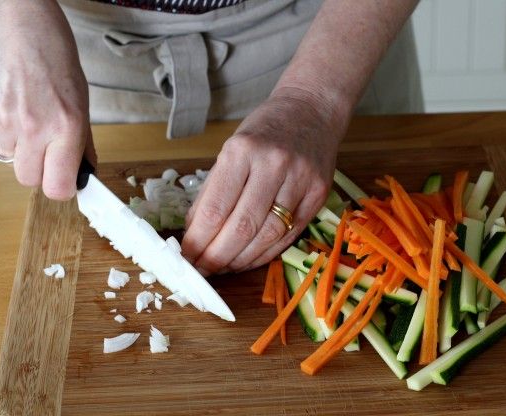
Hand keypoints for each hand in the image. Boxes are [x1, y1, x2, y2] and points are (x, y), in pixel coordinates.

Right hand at [0, 0, 94, 199]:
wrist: (16, 19)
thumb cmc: (54, 52)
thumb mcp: (81, 99)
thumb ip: (83, 140)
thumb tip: (86, 169)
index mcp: (66, 126)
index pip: (59, 187)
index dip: (64, 188)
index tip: (69, 180)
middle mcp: (34, 129)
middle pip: (30, 181)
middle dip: (42, 172)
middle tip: (50, 151)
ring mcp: (4, 122)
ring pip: (11, 159)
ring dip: (23, 148)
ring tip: (31, 116)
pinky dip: (6, 130)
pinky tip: (15, 105)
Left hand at [182, 88, 346, 274]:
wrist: (312, 110)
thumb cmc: (265, 130)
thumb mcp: (231, 149)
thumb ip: (213, 192)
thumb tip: (194, 234)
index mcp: (242, 150)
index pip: (215, 209)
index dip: (198, 241)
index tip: (186, 257)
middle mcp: (273, 164)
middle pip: (242, 227)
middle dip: (217, 257)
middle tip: (203, 270)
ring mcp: (300, 180)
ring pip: (268, 235)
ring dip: (241, 260)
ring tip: (224, 267)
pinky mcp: (318, 194)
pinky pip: (289, 234)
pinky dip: (266, 253)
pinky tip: (249, 259)